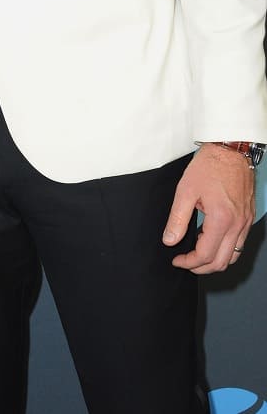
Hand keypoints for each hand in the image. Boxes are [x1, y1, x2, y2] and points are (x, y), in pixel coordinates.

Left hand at [162, 143, 255, 272]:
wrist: (229, 149)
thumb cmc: (209, 166)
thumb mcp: (185, 190)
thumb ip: (177, 218)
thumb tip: (170, 240)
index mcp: (221, 219)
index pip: (206, 255)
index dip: (188, 262)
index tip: (177, 260)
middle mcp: (237, 224)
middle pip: (222, 262)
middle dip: (201, 267)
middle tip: (185, 261)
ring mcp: (246, 222)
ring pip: (234, 256)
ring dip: (215, 261)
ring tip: (197, 254)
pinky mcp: (248, 217)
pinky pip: (240, 243)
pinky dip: (226, 250)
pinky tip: (211, 241)